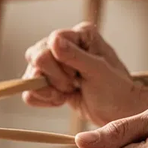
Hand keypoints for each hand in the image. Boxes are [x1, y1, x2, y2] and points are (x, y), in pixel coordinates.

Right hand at [22, 22, 144, 125]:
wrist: (118, 112)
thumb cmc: (116, 90)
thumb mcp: (99, 71)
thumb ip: (76, 56)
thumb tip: (53, 41)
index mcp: (79, 34)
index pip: (50, 44)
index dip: (60, 65)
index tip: (78, 75)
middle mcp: (63, 44)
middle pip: (35, 57)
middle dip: (53, 78)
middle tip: (74, 84)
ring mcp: (53, 63)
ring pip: (30, 75)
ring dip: (49, 91)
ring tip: (70, 92)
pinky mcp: (48, 81)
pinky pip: (29, 92)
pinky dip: (44, 99)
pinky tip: (62, 99)